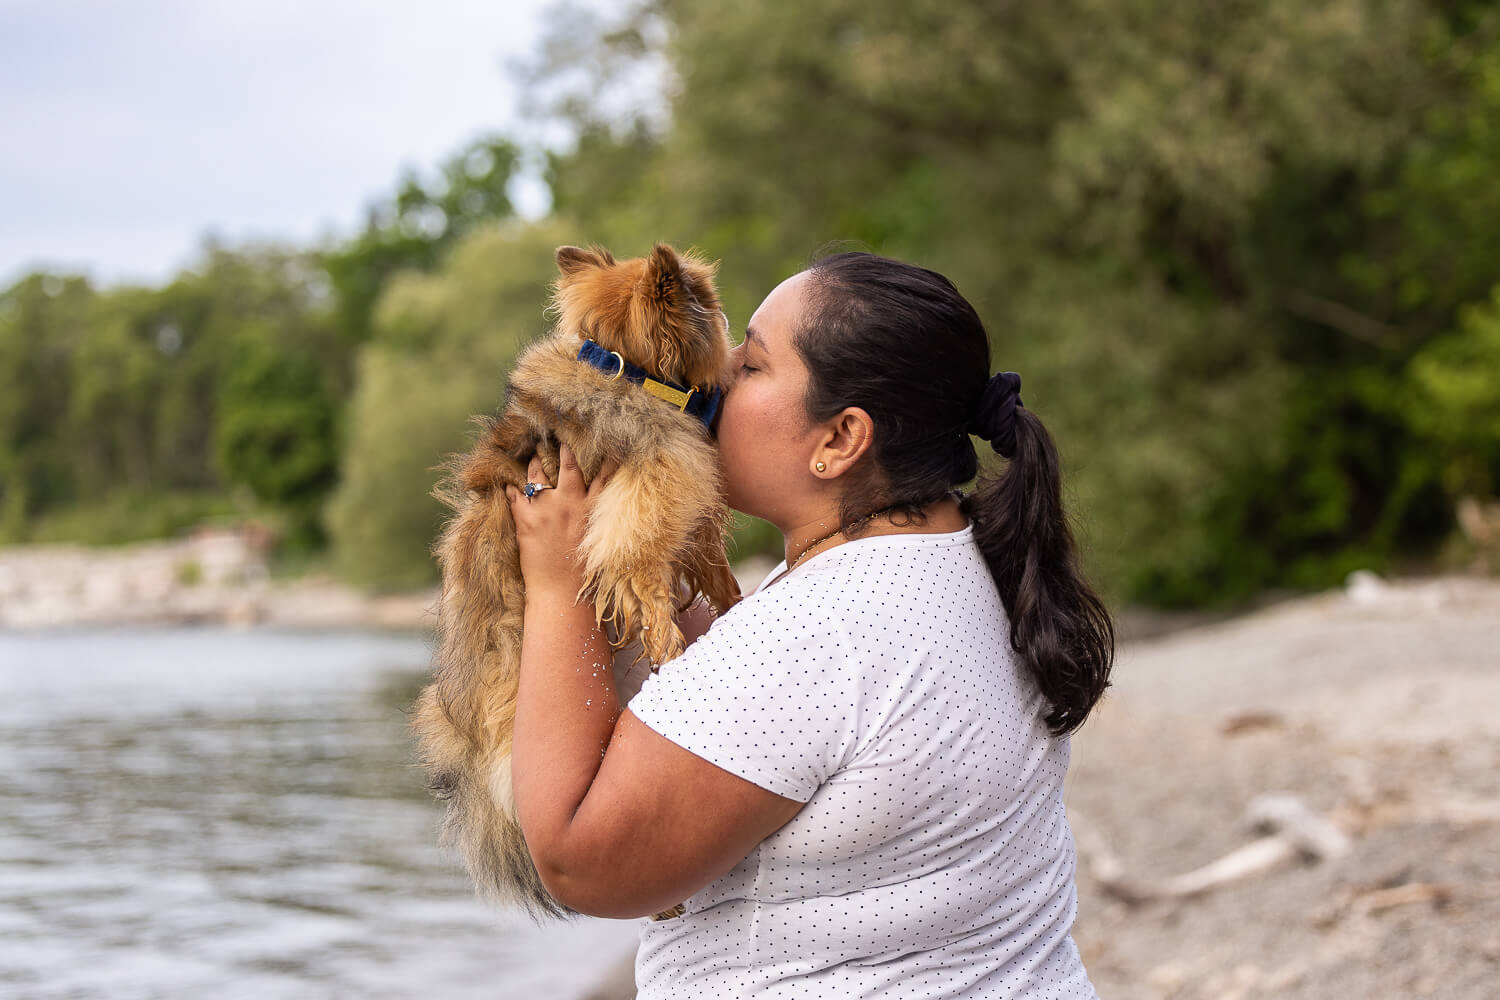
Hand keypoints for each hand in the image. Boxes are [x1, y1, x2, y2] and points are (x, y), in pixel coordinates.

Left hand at [506, 444, 615, 598]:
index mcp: (593, 510)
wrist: (561, 593)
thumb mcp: (599, 542)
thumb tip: (598, 510)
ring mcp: (546, 509)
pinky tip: (507, 481)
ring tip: (532, 455)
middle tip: (557, 435)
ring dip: (535, 463)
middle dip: (563, 448)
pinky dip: (510, 486)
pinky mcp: (525, 519)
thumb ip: (597, 520)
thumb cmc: (584, 574)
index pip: (604, 475)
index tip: (604, 444)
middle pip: (568, 464)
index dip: (604, 457)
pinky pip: (514, 494)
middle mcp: (570, 503)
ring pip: (538, 473)